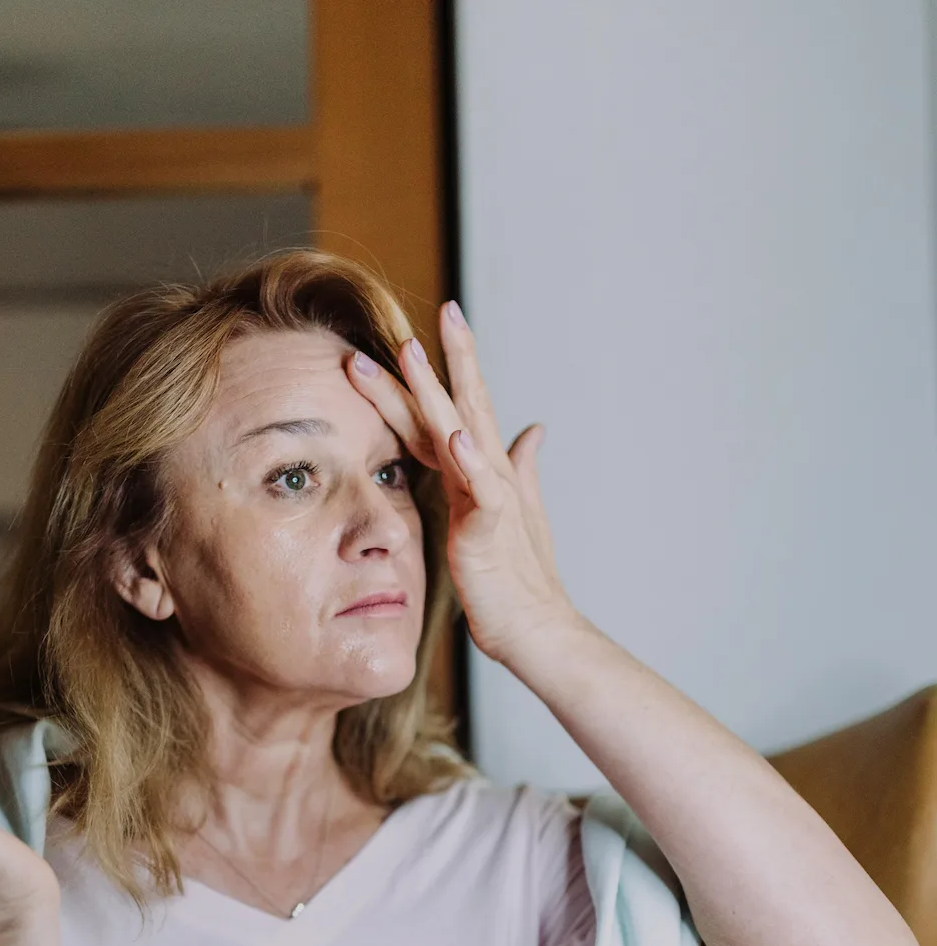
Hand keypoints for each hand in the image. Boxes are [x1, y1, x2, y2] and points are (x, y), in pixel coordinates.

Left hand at [346, 302, 575, 665]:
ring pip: (457, 433)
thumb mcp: (515, 515)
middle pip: (455, 407)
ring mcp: (490, 498)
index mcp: (484, 471)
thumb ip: (520, 470)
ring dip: (434, 390)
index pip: (459, 409)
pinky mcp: (489, 528)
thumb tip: (532, 431)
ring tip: (412, 352)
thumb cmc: (520, 578)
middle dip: (434, 360)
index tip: (427, 324)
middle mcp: (488, 474)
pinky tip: (456, 433)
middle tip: (411, 317)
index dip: (441, 367)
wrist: (534, 628)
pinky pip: (480, 489)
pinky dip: (469, 459)